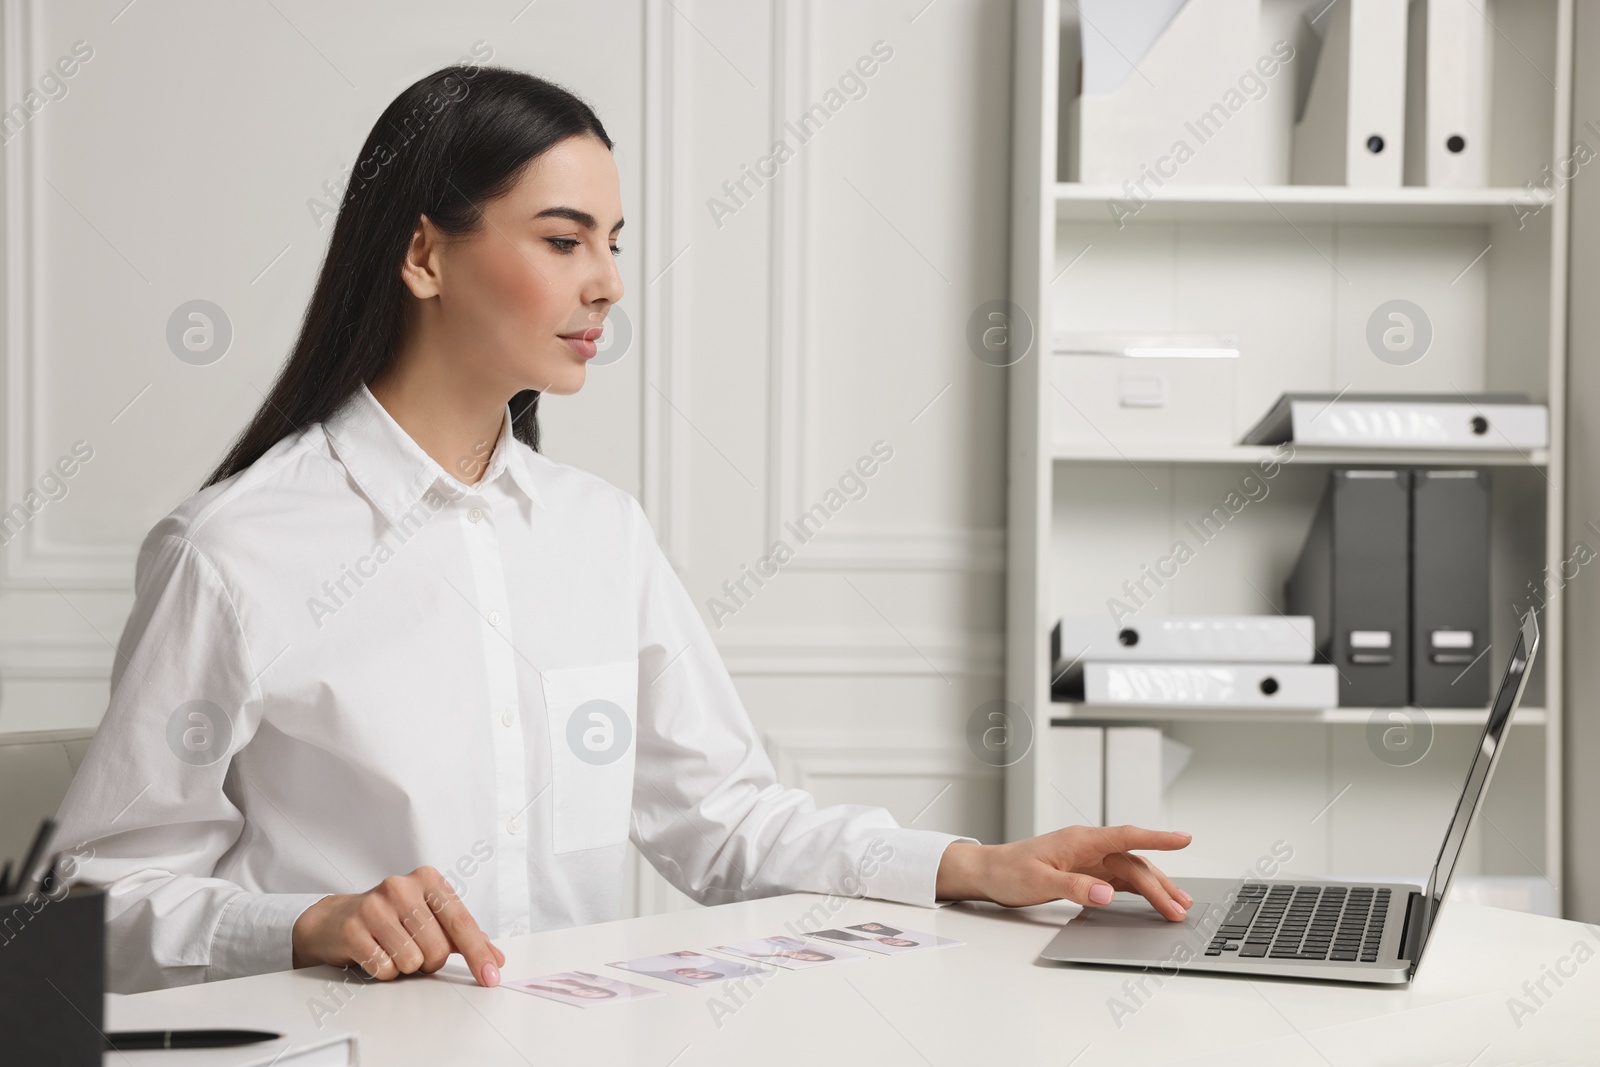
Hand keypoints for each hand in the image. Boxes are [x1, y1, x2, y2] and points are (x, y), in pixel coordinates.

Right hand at [291, 866, 506, 985]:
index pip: (461, 922)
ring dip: (406, 965)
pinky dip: (384, 970)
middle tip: (415, 948)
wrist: (337, 918)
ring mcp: (375, 906)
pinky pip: (384, 968)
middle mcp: (402, 887)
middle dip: (430, 960)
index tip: (491, 976)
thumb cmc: (392, 917)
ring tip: (394, 948)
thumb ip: (465, 936)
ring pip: (412, 961)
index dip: (478, 953)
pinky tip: (376, 952)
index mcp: (428, 880)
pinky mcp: (353, 928)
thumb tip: (495, 958)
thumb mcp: (431, 917)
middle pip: (437, 948)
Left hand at [934, 825, 1194, 919]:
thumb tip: (1108, 894)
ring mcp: (1088, 859)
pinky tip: (1151, 898)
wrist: (987, 872)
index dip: (1157, 838)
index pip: (1127, 836)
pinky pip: (1118, 878)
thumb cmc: (1008, 872)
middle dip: (1161, 884)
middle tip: (1181, 908)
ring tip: (1177, 905)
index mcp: (1080, 841)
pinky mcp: (1084, 872)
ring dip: (1154, 887)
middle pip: (1134, 862)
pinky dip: (1137, 889)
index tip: (1184, 838)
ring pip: (1130, 870)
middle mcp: (1088, 846)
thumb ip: (1075, 887)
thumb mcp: (1039, 881)